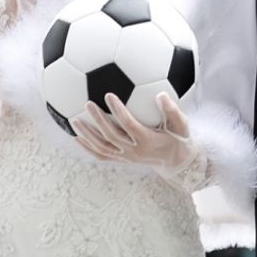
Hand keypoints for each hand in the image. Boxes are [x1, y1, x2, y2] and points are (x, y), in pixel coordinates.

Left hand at [71, 93, 200, 175]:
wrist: (175, 161)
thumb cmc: (178, 137)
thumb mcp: (181, 124)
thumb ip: (172, 110)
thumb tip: (161, 94)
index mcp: (148, 141)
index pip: (129, 125)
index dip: (118, 111)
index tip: (108, 95)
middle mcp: (134, 152)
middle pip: (112, 136)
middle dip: (98, 120)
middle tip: (87, 104)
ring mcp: (126, 158)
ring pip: (102, 148)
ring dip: (88, 135)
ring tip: (75, 120)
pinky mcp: (121, 160)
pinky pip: (101, 155)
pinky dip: (88, 147)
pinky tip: (77, 137)